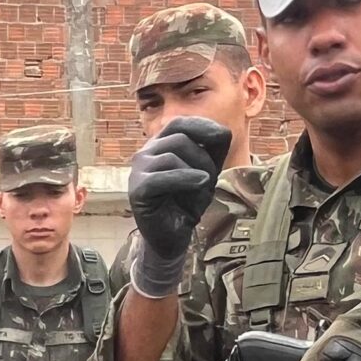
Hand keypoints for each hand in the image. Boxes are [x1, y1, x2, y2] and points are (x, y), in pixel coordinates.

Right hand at [126, 117, 233, 285]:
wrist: (172, 236)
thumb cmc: (186, 203)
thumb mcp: (205, 172)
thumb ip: (212, 151)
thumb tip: (222, 131)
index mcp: (159, 145)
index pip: (179, 123)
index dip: (201, 125)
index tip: (223, 135)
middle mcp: (145, 153)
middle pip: (179, 138)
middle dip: (203, 156)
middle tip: (211, 177)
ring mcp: (139, 171)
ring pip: (172, 156)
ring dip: (196, 170)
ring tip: (203, 187)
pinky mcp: (138, 190)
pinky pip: (162, 177)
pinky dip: (185, 178)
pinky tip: (200, 184)